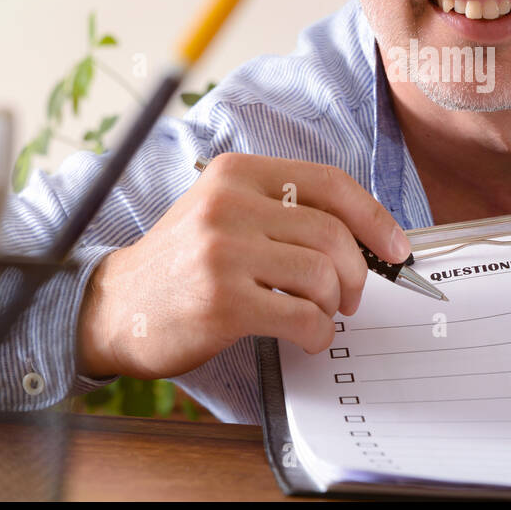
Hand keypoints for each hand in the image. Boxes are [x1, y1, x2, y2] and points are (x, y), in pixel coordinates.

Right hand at [76, 153, 409, 378]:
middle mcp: (229, 204)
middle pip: (333, 233)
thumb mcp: (225, 212)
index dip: (374, 217)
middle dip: (357, 272)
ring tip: (320, 316)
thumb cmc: (183, 263)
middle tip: (350, 295)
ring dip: (334, 305)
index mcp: (237, 173)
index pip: (329, 183)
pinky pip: (301, 316)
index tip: (395, 248)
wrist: (115, 308)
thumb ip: (284, 210)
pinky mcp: (222, 301)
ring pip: (322, 275)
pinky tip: (307, 336)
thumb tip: (365, 234)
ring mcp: (223, 252)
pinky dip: (318, 333)